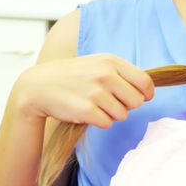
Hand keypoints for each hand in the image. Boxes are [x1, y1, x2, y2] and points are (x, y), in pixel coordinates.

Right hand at [12, 53, 153, 127]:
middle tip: (109, 101)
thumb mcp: (96, 64)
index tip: (138, 97)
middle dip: (126, 105)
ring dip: (111, 114)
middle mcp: (105, 75)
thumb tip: (147, 90)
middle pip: (137, 101)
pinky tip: (86, 112)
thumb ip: (121, 73)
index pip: (145, 82)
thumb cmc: (70, 76)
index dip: (145, 94)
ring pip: (122, 115)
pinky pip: (107, 124)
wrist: (38, 86)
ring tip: (94, 105)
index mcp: (111, 61)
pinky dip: (99, 121)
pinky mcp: (87, 110)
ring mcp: (96, 93)